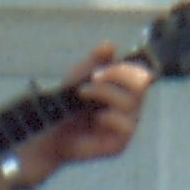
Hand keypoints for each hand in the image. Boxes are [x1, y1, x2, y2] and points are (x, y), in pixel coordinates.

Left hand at [13, 45, 153, 186]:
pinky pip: (126, 126)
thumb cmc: (65, 104)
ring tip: (83, 93)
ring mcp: (126, 126)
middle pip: (141, 84)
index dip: (123, 68)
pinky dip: (110, 117)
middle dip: (117, 76)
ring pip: (131, 102)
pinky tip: (96, 117)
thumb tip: (110, 45)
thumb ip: (94, 62)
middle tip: (93, 77)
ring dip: (106, 93)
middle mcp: (130, 108)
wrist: (48, 132)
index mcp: (125, 90)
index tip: (97, 71)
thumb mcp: (77, 78)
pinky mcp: (119, 144)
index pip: (140, 73)